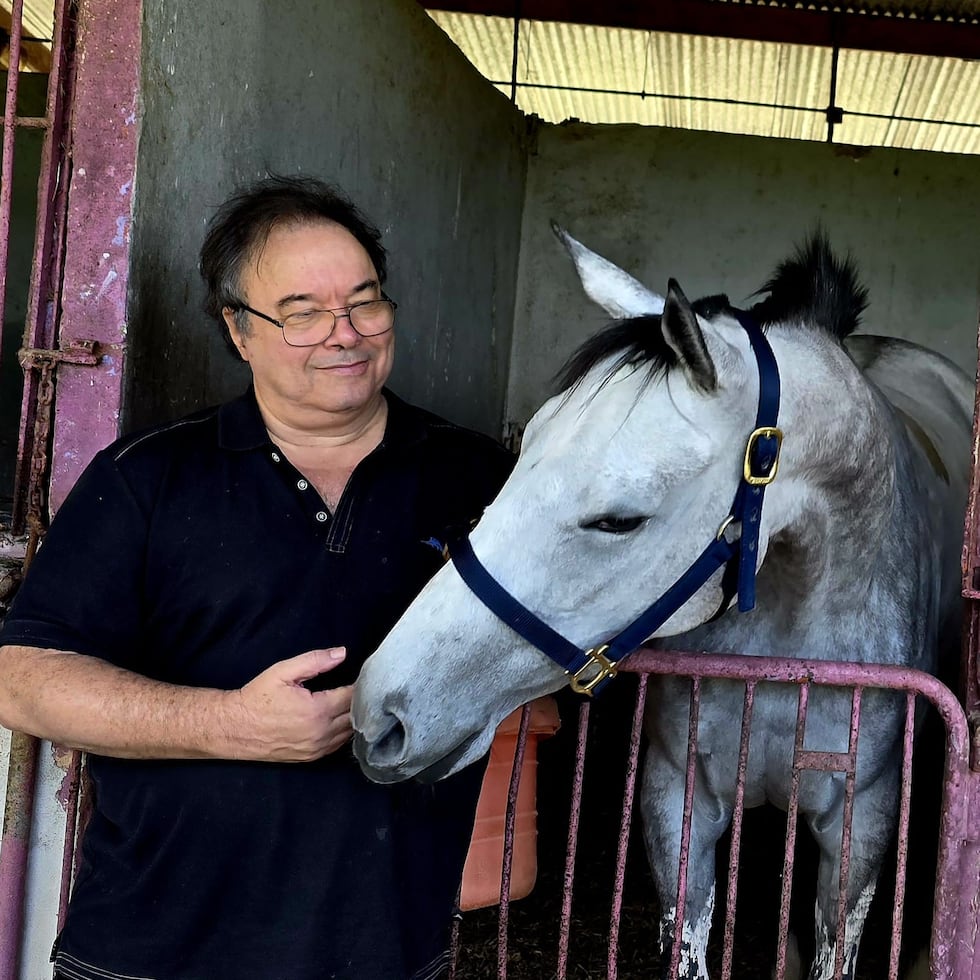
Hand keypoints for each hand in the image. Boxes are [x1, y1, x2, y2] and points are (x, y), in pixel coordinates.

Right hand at [231, 648, 353, 761]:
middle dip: (358, 701)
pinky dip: (343, 732)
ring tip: (351, 702)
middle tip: (359, 688)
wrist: (234, 727)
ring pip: (349, 733)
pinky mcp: (310, 758)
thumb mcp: (283, 672)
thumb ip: (315, 660)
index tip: (362, 676)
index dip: (359, 684)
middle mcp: (320, 733)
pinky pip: (337, 745)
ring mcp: (316, 749)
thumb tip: (342, 653)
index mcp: (317, 710)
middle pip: (354, 716)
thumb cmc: (257, 697)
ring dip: (353, 718)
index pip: (352, 696)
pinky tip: (341, 720)